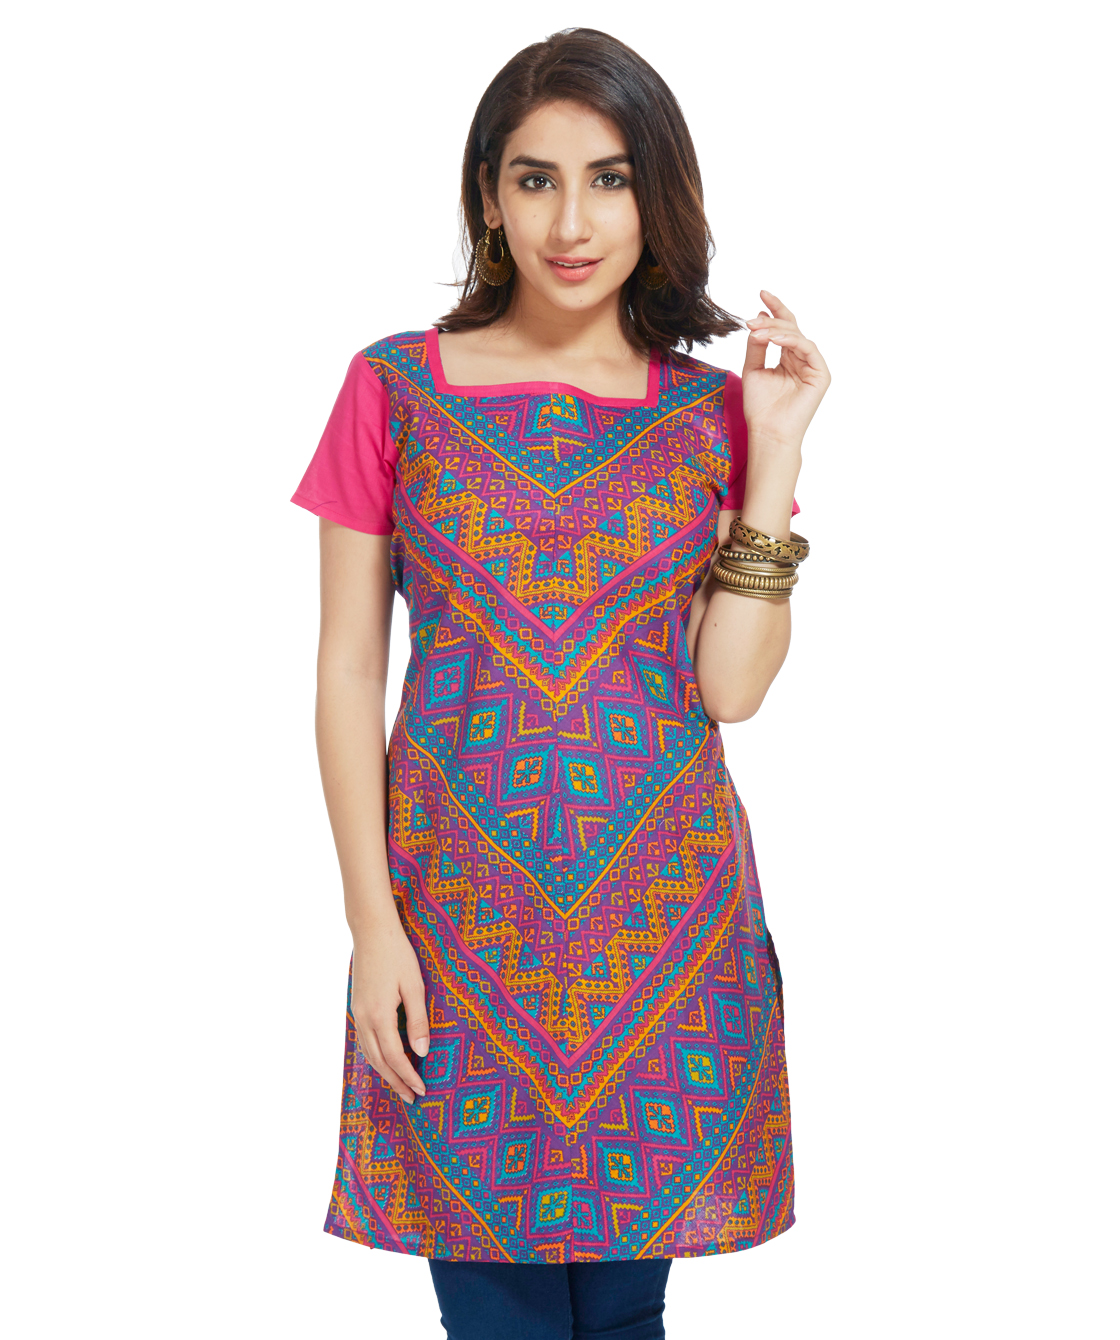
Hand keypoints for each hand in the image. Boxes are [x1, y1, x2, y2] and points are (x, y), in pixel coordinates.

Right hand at [350, 914, 429, 1104]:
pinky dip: (376, 1056)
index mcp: (379, 1016)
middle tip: (412, 1099)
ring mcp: (357, 1013)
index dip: (408, 1077)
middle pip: (379, 1061)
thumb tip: (422, 1051)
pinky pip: (365, 1041)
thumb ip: (418, 1020)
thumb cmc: (397, 955)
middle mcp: (363, 1019)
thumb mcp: (415, 986)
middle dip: (395, 1082)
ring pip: (369, 1053)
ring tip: (401, 1086)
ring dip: (385, 1072)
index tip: (422, 1090)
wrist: (371, 931)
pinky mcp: (357, 1007)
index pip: (394, 1057)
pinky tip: (387, 1060)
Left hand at [742, 290, 830, 449]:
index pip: (783, 328)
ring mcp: (813, 366)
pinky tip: (773, 338)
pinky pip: (807, 347)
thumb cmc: (760, 408)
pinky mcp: (821, 374)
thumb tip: (758, 321)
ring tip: (756, 331)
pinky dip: (790, 340)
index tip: (761, 294)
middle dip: (773, 317)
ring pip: (797, 336)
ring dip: (776, 330)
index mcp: (787, 359)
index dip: (774, 309)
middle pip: (791, 327)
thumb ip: (756, 346)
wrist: (768, 433)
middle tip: (752, 317)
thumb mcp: (753, 370)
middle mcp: (802, 360)